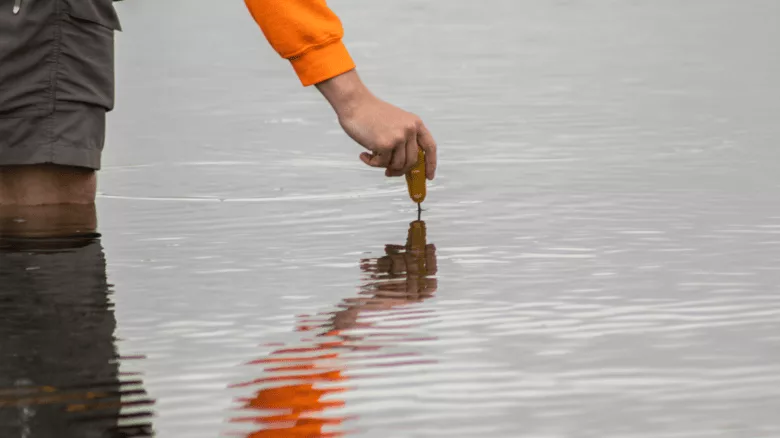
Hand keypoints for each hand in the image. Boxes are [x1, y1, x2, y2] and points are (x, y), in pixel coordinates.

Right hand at [316, 70, 436, 178]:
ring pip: (397, 165)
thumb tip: (406, 165)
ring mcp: (399, 137)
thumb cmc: (371, 114)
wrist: (355, 103)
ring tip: (372, 156)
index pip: (430, 147)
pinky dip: (371, 162)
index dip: (431, 164)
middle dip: (400, 170)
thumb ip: (404, 140)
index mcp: (415, 123)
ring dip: (383, 165)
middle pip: (412, 161)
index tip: (428, 176)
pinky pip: (382, 164)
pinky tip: (364, 154)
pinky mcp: (385, 144)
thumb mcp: (396, 123)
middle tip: (389, 172)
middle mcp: (410, 129)